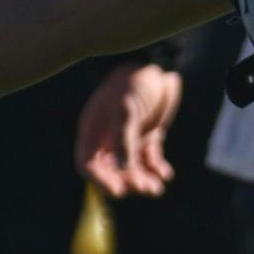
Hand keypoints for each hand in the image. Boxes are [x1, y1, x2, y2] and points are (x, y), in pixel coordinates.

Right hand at [74, 59, 182, 197]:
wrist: (157, 62)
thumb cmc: (133, 81)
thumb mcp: (124, 108)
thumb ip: (123, 138)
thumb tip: (123, 168)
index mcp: (94, 130)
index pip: (88, 164)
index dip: (100, 180)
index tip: (119, 191)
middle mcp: (108, 137)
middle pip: (111, 171)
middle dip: (126, 182)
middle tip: (143, 187)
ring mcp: (128, 137)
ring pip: (131, 169)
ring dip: (142, 180)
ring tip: (156, 188)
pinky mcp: (147, 135)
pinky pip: (149, 159)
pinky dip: (156, 169)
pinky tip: (165, 174)